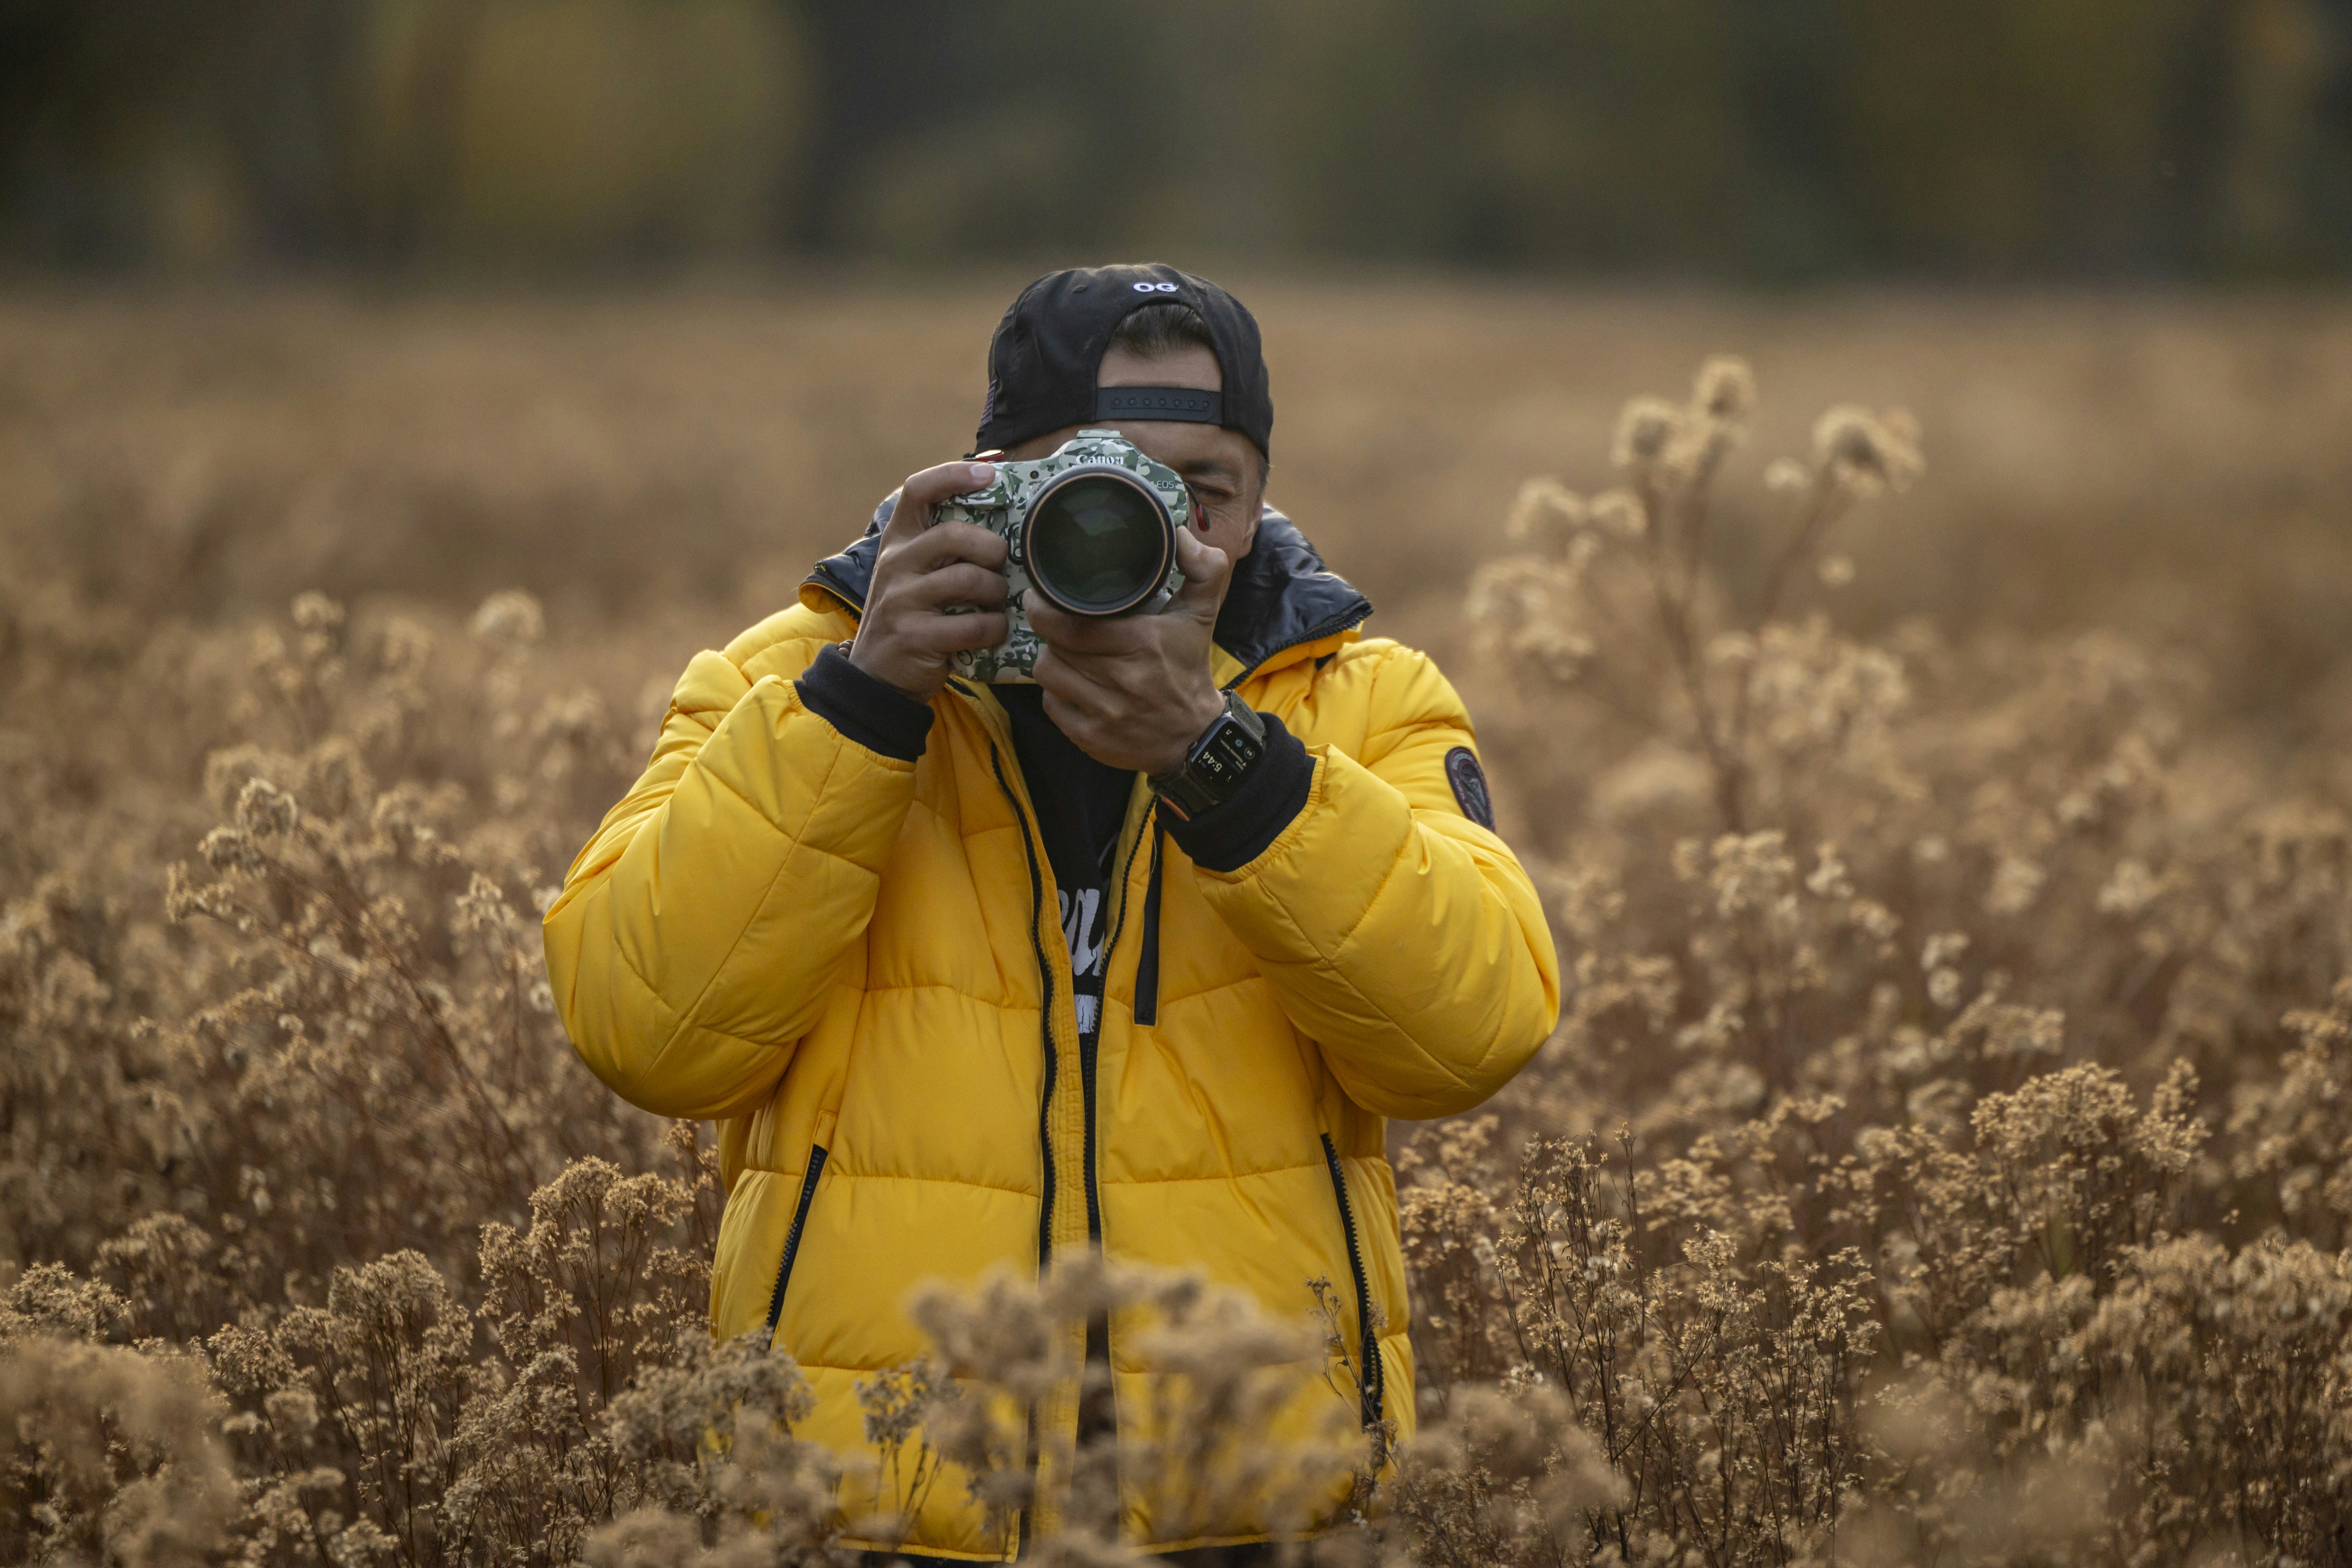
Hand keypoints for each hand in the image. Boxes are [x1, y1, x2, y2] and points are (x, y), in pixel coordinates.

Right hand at [848, 461, 1009, 702]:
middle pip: (954, 534)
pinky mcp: (915, 635)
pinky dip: (994, 628)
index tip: (988, 473)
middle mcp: (895, 563)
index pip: (918, 490)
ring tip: (997, 603)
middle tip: (1001, 565)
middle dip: (992, 549)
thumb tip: (1002, 516)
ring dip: (996, 592)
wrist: (877, 676)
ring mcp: (901, 599)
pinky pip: (973, 625)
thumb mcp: (915, 573)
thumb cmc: (912, 616)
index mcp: (897, 540)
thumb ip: (944, 546)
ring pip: (968, 579)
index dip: (954, 475)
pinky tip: (993, 631)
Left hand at [1027, 523, 1232, 774]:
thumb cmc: (1189, 668)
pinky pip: (1050, 705)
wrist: (1195, 737)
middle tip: (1058, 623)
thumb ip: (1203, 569)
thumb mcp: (1202, 615)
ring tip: (1067, 653)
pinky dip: (1056, 693)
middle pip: (1054, 645)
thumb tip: (1182, 536)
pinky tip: (1074, 685)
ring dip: (1052, 659)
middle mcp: (1121, 680)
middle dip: (1051, 632)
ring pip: (1047, 673)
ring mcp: (1103, 712)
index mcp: (1143, 643)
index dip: (1043, 608)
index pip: (1070, 623)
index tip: (1040, 597)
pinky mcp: (1089, 738)